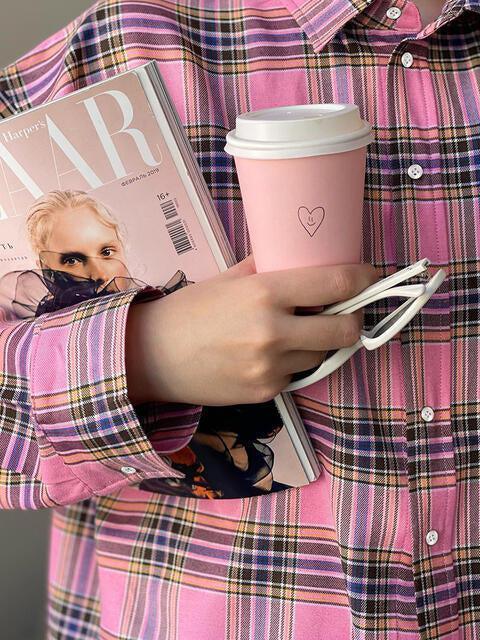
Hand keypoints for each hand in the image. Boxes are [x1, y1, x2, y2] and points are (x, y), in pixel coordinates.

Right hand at [125, 254, 379, 405]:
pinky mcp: (265, 392)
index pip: (335, 285)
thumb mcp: (228, 278)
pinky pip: (297, 374)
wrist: (153, 357)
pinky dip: (293, 362)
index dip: (363, 279)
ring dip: (321, 342)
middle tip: (345, 312)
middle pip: (345, 330)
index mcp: (264, 293)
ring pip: (323, 354)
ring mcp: (270, 367)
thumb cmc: (189, 310)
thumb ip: (268, 268)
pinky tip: (269, 354)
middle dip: (353, 320)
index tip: (372, 277)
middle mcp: (272, 331)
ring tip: (297, 332)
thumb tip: (301, 258)